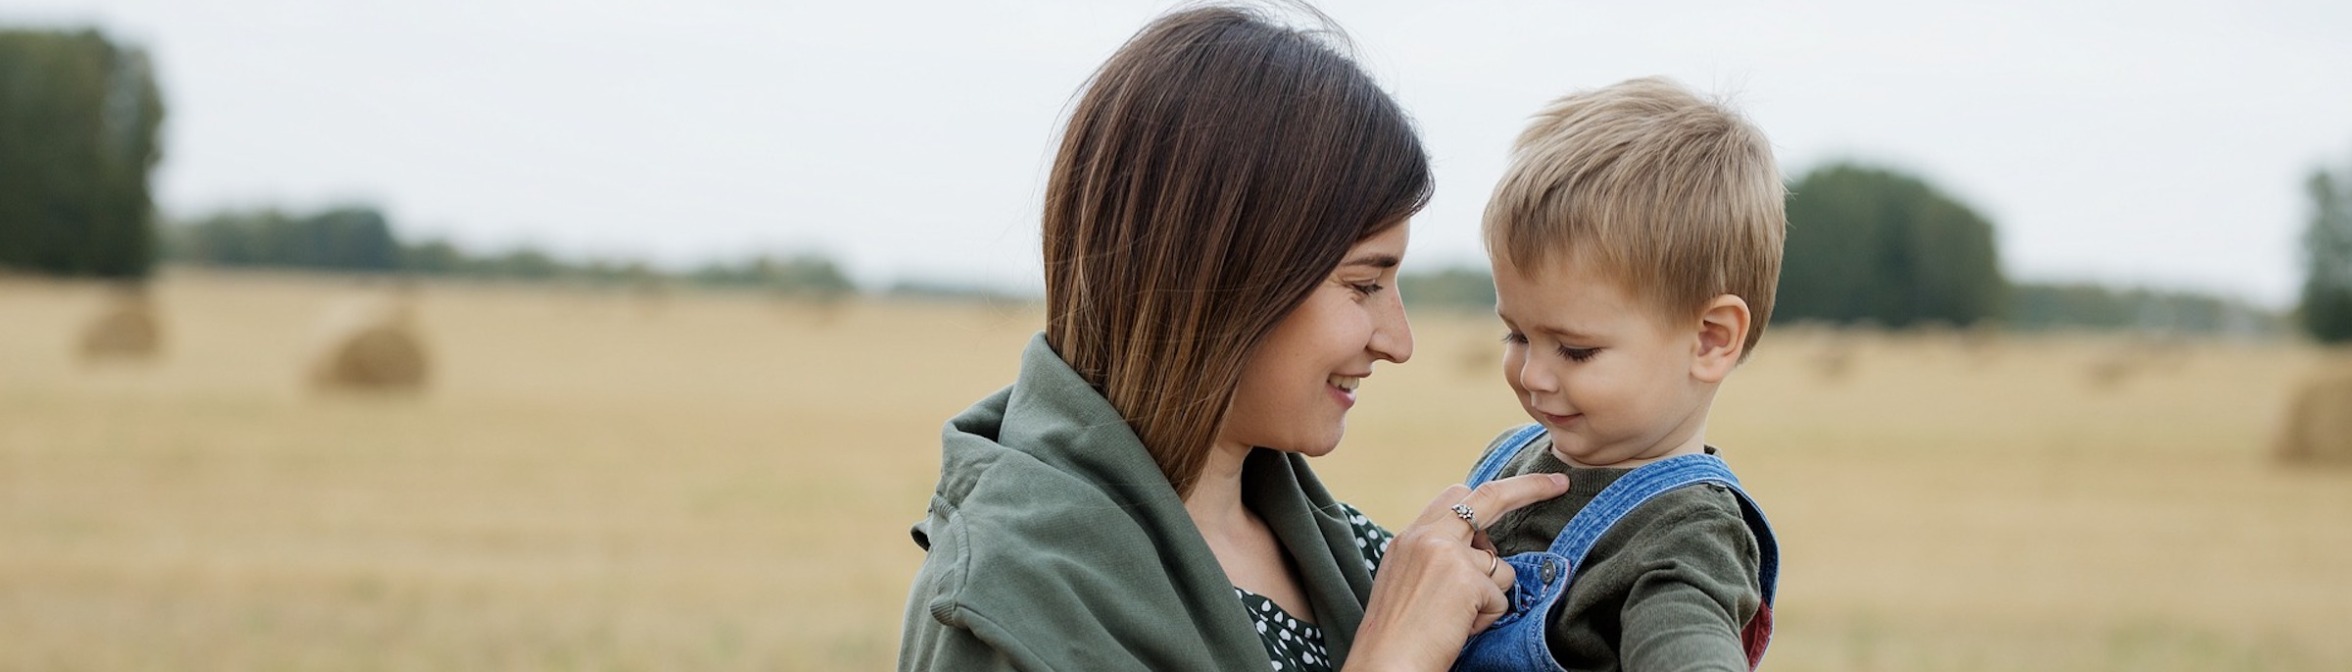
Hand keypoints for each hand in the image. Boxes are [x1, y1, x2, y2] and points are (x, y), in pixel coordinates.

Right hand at [1343, 472, 1570, 670]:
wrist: (1384, 664)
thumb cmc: (1399, 637)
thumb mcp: (1410, 582)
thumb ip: (1441, 557)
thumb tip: (1487, 554)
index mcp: (1409, 537)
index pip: (1455, 498)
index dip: (1491, 492)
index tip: (1524, 485)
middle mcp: (1427, 536)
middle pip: (1488, 497)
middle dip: (1528, 488)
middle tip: (1559, 485)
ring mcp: (1447, 554)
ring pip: (1501, 567)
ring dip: (1490, 597)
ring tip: (1457, 619)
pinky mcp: (1467, 579)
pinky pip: (1500, 599)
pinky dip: (1486, 619)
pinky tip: (1458, 629)